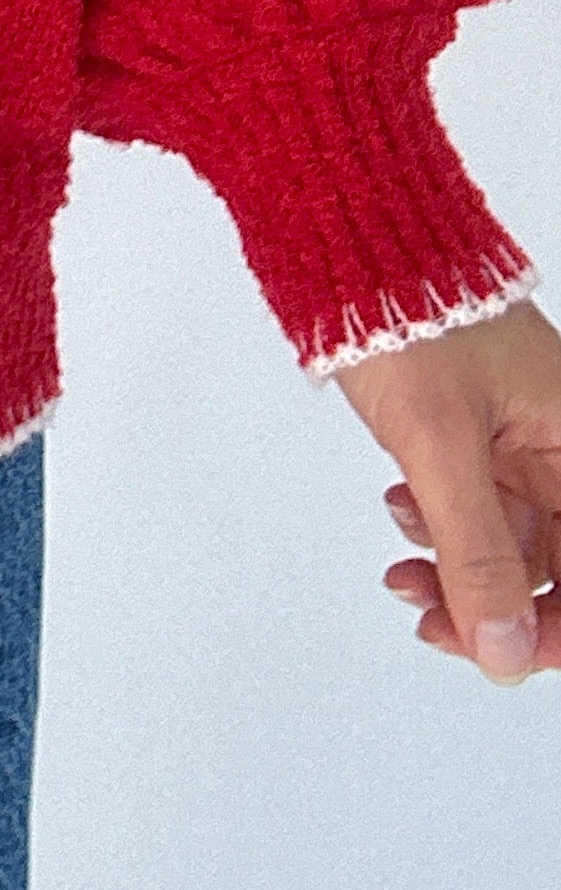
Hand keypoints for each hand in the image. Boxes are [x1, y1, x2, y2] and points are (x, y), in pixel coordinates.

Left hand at [330, 294, 559, 681]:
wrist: (349, 239)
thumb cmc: (405, 309)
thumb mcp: (441, 444)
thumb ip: (476, 551)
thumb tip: (501, 649)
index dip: (555, 626)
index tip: (501, 650)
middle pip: (559, 567)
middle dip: (497, 607)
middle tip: (436, 624)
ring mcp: (520, 438)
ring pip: (513, 543)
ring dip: (459, 571)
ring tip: (405, 571)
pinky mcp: (477, 431)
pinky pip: (477, 506)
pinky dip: (439, 526)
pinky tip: (402, 511)